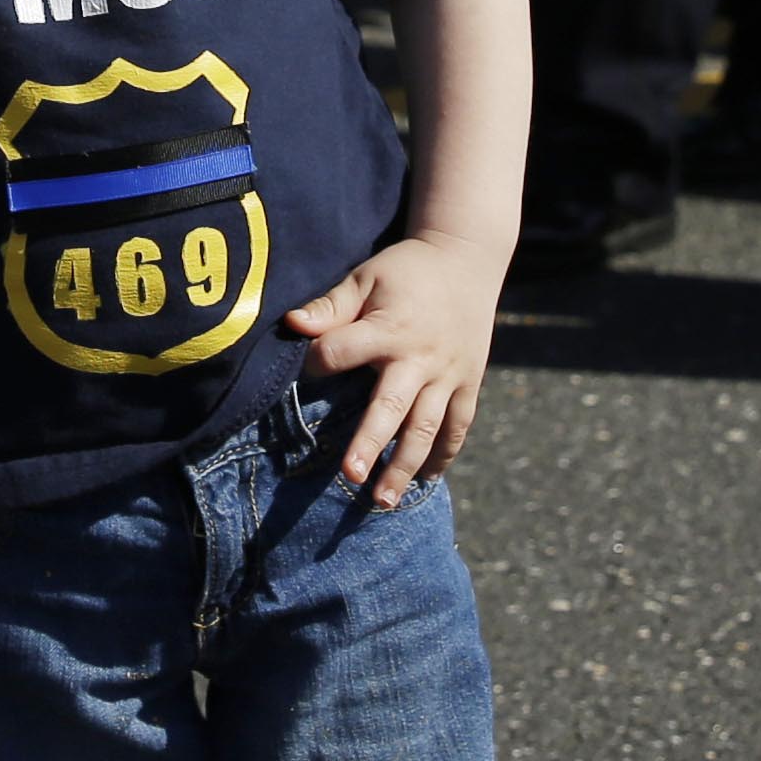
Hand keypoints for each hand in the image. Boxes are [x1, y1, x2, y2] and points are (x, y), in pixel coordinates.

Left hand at [286, 234, 502, 507]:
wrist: (469, 258)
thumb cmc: (407, 270)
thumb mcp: (366, 277)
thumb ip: (331, 306)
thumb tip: (292, 324)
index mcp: (390, 326)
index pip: (344, 350)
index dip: (320, 360)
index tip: (307, 368)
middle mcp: (421, 356)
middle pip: (392, 405)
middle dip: (371, 442)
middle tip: (351, 475)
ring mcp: (449, 374)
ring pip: (427, 427)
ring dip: (405, 466)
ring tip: (382, 501)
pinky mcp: (469, 383)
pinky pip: (458, 426)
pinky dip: (443, 454)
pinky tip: (425, 481)